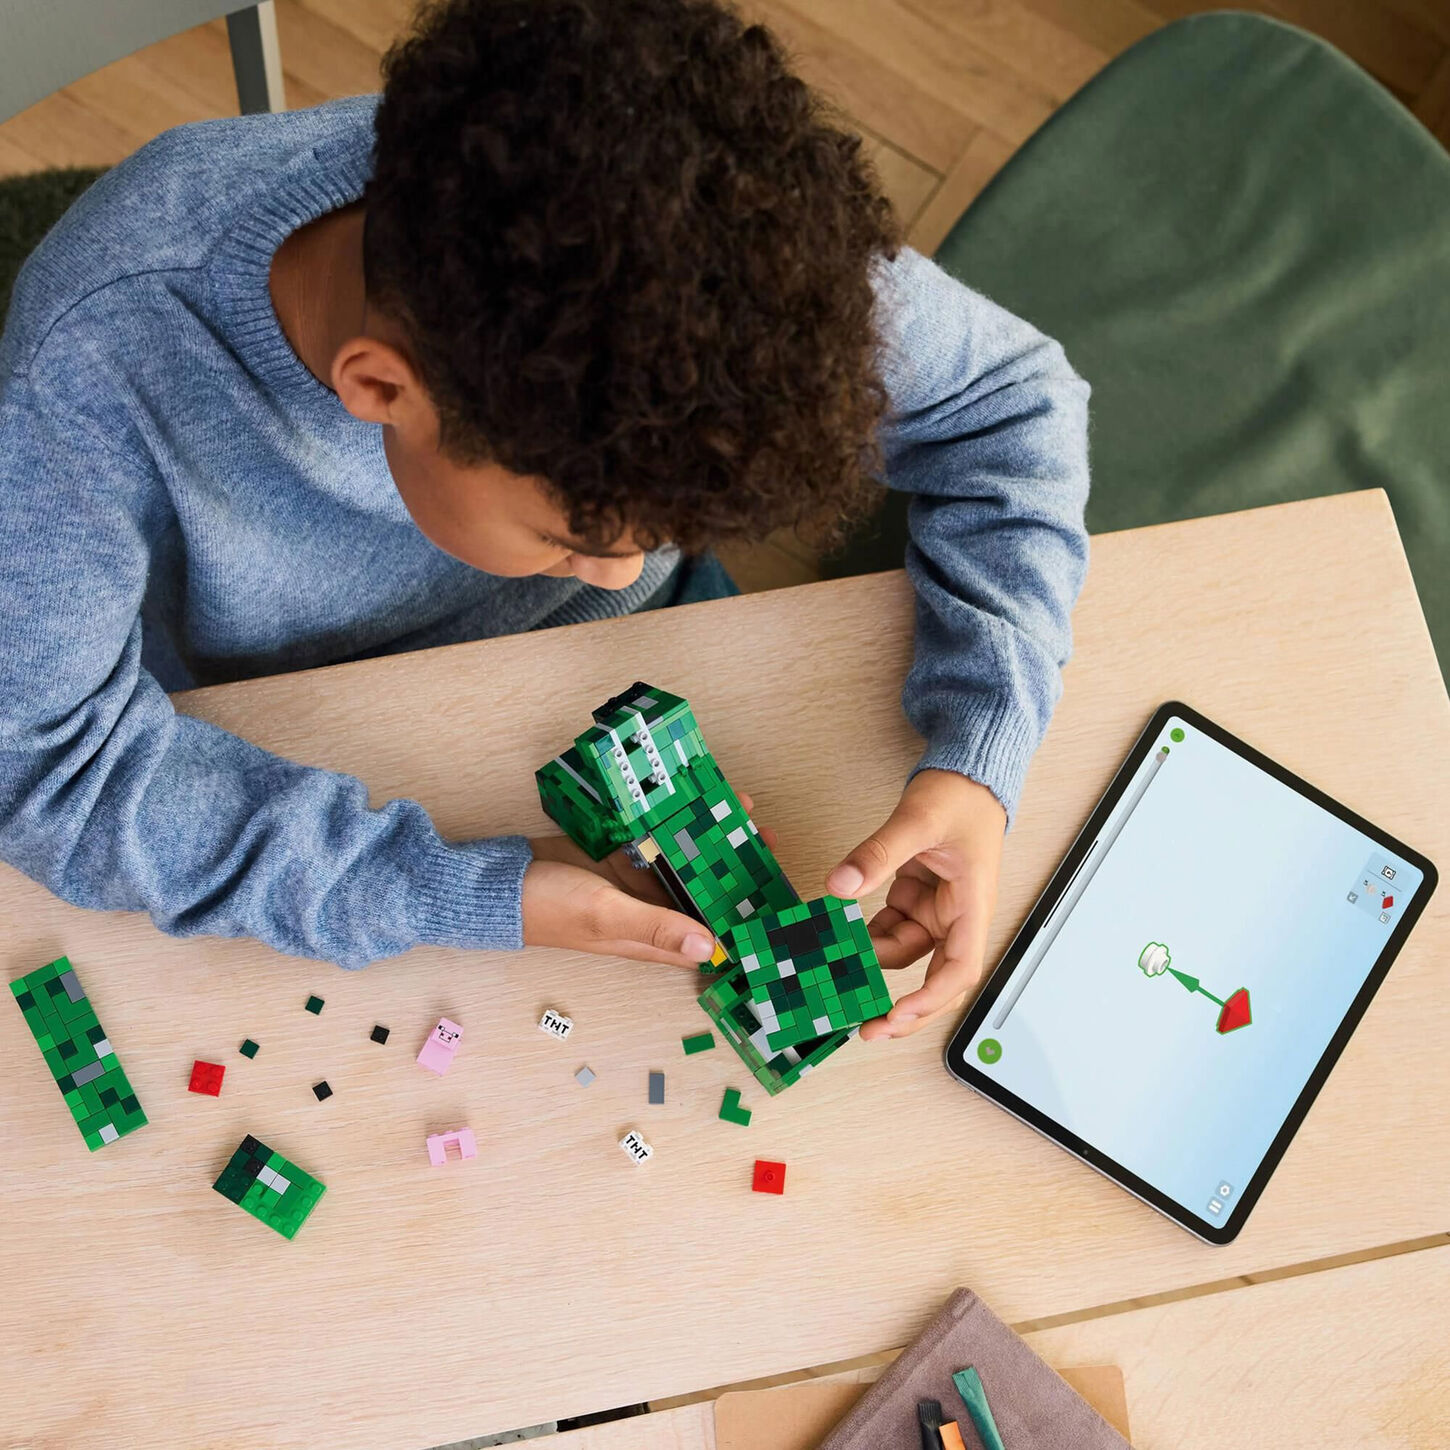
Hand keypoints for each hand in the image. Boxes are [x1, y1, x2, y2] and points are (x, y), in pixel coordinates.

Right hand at [523, 793, 777, 966]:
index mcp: (655, 940)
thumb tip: (712, 947)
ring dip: (709, 838)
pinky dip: (676, 823)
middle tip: (761, 834)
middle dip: (734, 867)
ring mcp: (638, 881)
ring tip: (736, 807)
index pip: (713, 937)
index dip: (744, 920)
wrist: (500, 880)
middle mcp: (653, 912)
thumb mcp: (608, 917)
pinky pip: (659, 838)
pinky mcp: (623, 854)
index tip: (774, 893)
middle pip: (705, 892)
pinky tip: (695, 801)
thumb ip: (658, 929)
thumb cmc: (549, 909)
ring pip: (686, 860)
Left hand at [826, 770, 1005, 1039]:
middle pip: (934, 979)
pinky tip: (837, 941)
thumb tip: (840, 884)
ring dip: (871, 966)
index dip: (931, 1000)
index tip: (897, 1016)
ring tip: (834, 973)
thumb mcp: (917, 820)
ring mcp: (934, 911)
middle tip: (866, 1028)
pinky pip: (888, 930)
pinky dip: (865, 938)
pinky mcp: (915, 900)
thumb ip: (878, 853)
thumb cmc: (960, 797)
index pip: (960, 969)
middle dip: (903, 1008)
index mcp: (972, 906)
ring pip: (902, 954)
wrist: (966, 773)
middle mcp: (957, 917)